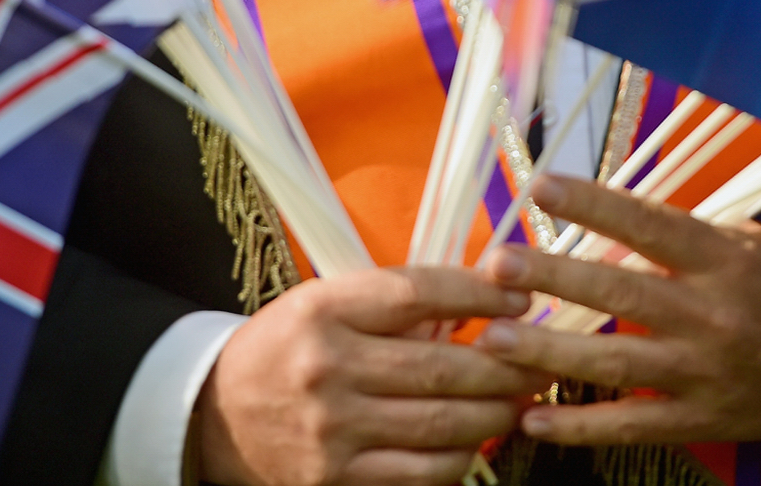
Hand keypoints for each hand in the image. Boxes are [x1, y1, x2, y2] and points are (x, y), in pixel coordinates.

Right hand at [196, 266, 549, 485]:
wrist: (216, 418)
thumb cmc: (285, 349)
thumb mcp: (323, 305)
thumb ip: (392, 305)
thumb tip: (479, 305)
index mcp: (323, 310)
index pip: (416, 293)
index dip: (478, 295)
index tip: (519, 295)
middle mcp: (327, 368)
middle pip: (440, 364)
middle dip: (506, 363)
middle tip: (544, 357)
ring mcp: (332, 430)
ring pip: (441, 423)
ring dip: (497, 412)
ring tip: (525, 400)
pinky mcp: (336, 479)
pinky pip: (422, 473)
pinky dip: (461, 458)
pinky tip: (480, 440)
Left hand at [474, 175, 760, 445]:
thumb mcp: (744, 240)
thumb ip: (674, 237)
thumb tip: (594, 228)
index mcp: (722, 260)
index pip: (648, 225)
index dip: (593, 205)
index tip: (540, 185)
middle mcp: (712, 317)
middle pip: (621, 295)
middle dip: (553, 280)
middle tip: (497, 266)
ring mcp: (705, 375)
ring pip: (616, 365)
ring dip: (549, 354)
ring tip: (492, 340)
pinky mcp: (700, 421)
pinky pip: (631, 426)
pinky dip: (579, 427)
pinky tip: (529, 418)